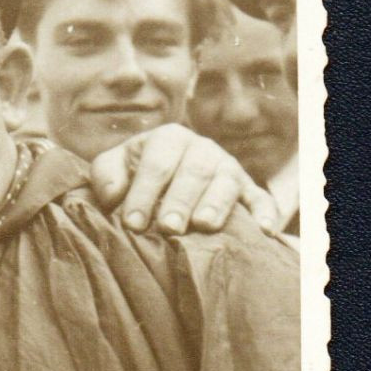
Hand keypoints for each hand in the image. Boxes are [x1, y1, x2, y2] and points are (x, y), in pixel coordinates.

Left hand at [89, 123, 278, 234]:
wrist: (163, 176)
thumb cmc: (133, 174)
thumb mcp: (113, 166)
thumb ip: (106, 174)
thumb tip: (114, 194)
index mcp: (168, 139)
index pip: (157, 165)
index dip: (144, 193)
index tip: (132, 223)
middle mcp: (202, 149)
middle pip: (194, 172)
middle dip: (180, 201)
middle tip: (168, 228)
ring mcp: (228, 168)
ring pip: (226, 183)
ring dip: (216, 204)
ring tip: (204, 226)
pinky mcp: (247, 190)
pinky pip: (260, 199)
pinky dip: (264, 213)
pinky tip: (263, 231)